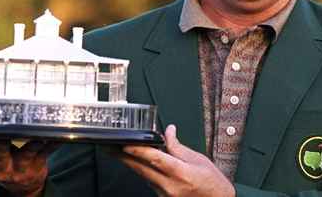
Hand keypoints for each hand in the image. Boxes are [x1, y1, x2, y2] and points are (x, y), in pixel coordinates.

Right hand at [0, 139, 58, 196]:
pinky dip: (53, 143)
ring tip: (38, 136)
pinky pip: (47, 152)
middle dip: (1, 145)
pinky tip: (58, 136)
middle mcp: (3, 166)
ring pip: (27, 153)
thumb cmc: (3, 164)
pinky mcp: (38, 164)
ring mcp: (22, 166)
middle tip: (3, 134)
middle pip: (1, 155)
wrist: (22, 186)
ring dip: (33, 144)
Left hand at [120, 125, 234, 196]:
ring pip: (143, 175)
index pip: (154, 159)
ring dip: (131, 163)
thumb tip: (168, 131)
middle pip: (142, 169)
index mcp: (181, 173)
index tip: (124, 144)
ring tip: (117, 151)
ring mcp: (165, 195)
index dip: (137, 150)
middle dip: (124, 156)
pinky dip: (143, 171)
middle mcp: (170, 186)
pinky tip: (136, 162)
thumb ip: (178, 146)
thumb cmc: (212, 182)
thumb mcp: (198, 159)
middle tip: (109, 146)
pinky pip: (149, 182)